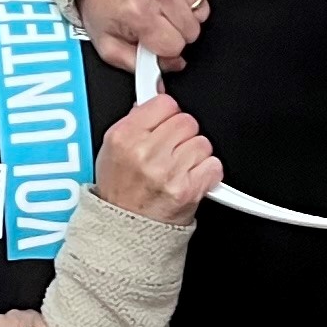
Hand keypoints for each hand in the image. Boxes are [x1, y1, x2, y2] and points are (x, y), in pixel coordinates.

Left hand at [79, 0, 213, 68]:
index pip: (174, 47)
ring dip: (184, 12)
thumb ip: (136, 66)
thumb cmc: (104, 2)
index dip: (164, 48)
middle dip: (175, 31)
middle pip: (191, 30)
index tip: (153, 39)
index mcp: (138, 11)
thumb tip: (164, 76)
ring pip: (201, 10)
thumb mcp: (108, 44)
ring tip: (162, 5)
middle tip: (156, 21)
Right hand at [94, 93, 222, 225]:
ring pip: (203, 143)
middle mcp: (145, 152)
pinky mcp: (188, 189)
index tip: (166, 126)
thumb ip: (136, 120)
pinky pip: (214, 166)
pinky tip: (190, 179)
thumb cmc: (120, 191)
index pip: (166, 103)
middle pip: (188, 121)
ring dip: (195, 155)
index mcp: (125, 136)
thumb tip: (158, 96)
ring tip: (178, 168)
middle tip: (171, 152)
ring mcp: (168, 171)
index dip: (169, 115)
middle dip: (183, 135)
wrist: (124, 229)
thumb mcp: (112, 148)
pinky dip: (207, 173)